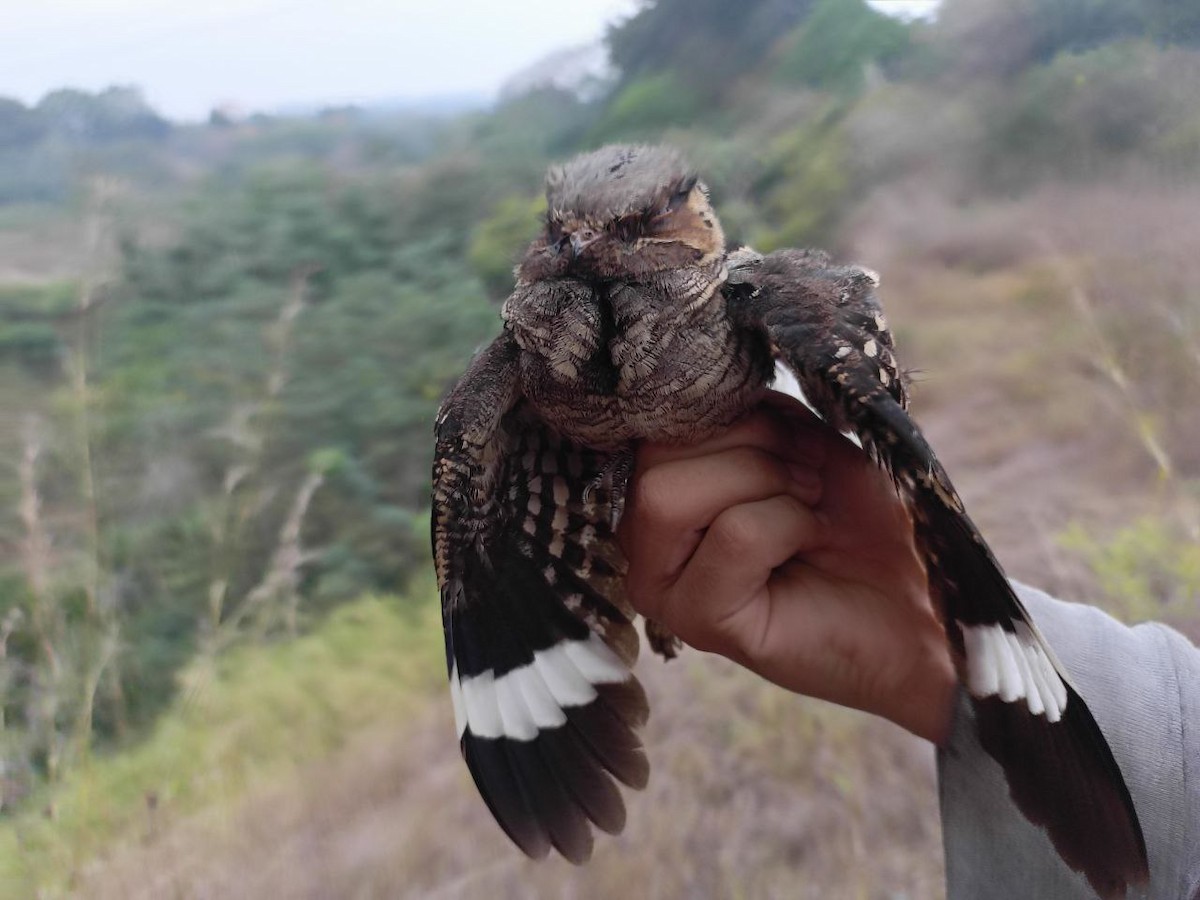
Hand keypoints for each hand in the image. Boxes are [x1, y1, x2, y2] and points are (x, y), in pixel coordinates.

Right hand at [617, 394, 956, 743]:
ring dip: (767, 485)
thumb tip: (712, 394)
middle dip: (752, 452)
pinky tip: (811, 542)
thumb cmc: (859, 525)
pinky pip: (734, 535)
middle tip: (809, 483)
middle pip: (656, 461)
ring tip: (810, 511)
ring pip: (671, 496)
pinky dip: (788, 524)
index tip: (797, 443)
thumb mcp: (802, 443)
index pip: (656, 427)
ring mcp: (661, 589)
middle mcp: (641, 544)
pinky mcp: (698, 622)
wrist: (913, 602)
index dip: (735, 417)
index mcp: (655, 495)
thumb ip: (748, 415)